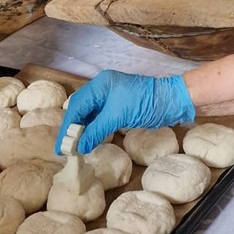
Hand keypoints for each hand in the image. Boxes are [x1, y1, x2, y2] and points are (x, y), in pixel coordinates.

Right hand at [55, 71, 195, 153]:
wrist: (173, 100)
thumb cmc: (145, 103)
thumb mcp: (117, 116)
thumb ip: (96, 131)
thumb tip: (80, 147)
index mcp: (99, 84)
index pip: (76, 106)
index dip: (68, 127)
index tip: (61, 147)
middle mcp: (102, 88)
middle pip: (80, 109)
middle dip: (73, 129)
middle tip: (66, 149)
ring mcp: (111, 97)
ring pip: (90, 114)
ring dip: (83, 130)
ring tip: (76, 148)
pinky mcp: (119, 106)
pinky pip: (100, 117)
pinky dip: (94, 129)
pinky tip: (90, 140)